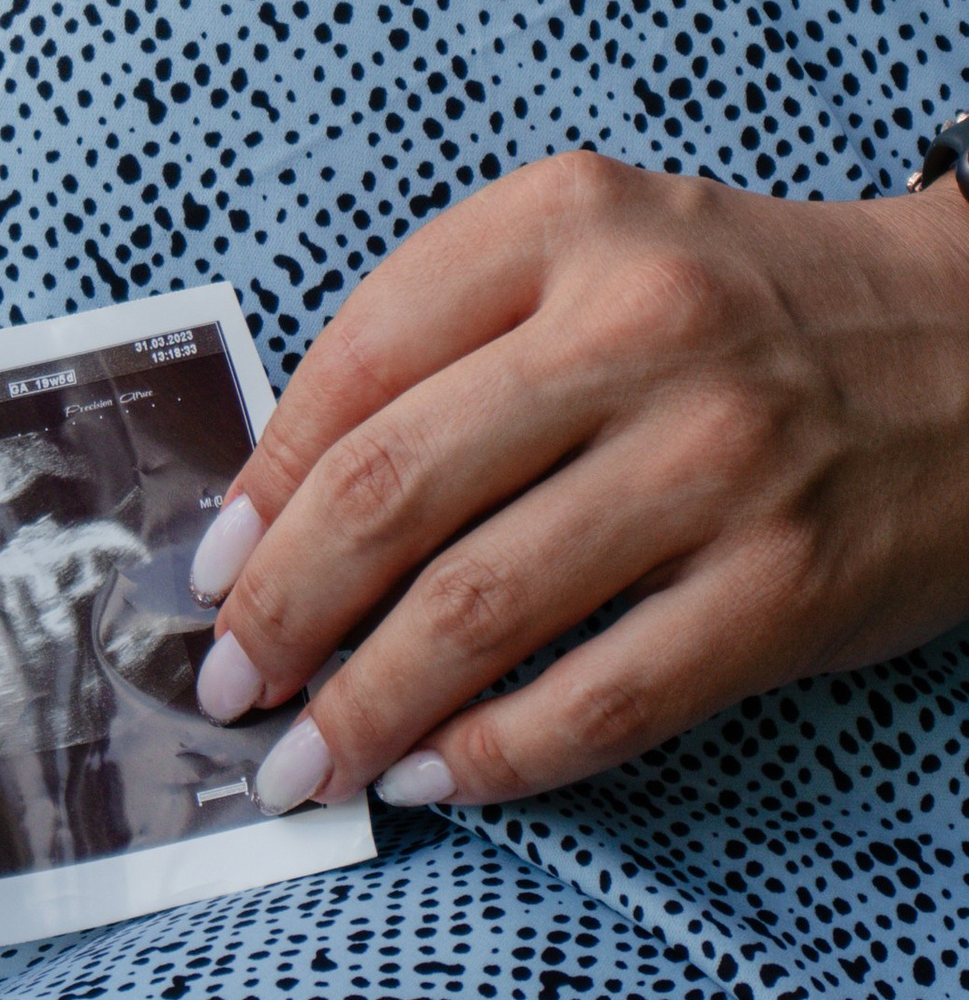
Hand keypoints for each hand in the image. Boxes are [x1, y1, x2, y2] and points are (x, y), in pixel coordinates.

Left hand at [185, 150, 968, 813]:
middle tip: (229, 684)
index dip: (261, 485)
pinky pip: (605, 696)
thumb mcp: (600, 254)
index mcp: (566, 223)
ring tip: (309, 762)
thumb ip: (451, 342)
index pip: (357, 359)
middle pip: (393, 488)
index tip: (211, 569)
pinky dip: (499, 753)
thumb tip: (281, 508)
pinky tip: (438, 776)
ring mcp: (720, 459)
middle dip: (283, 610)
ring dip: (366, 706)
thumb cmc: (752, 314)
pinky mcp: (789, 582)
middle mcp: (639, 327)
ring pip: (483, 606)